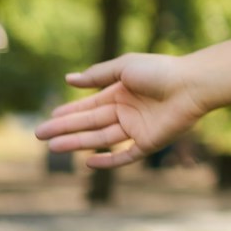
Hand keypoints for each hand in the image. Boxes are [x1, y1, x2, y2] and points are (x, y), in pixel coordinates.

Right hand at [33, 53, 211, 170]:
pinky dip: (108, 161)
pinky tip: (88, 162)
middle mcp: (127, 112)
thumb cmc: (160, 71)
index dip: (70, 112)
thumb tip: (68, 79)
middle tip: (40, 135)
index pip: (90, 106)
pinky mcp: (150, 143)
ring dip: (77, 143)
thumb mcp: (125, 67)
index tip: (50, 116)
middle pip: (90, 124)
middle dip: (65, 129)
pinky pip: (125, 156)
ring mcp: (137, 128)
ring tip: (53, 146)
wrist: (191, 84)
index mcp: (122, 93)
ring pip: (101, 139)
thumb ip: (98, 75)